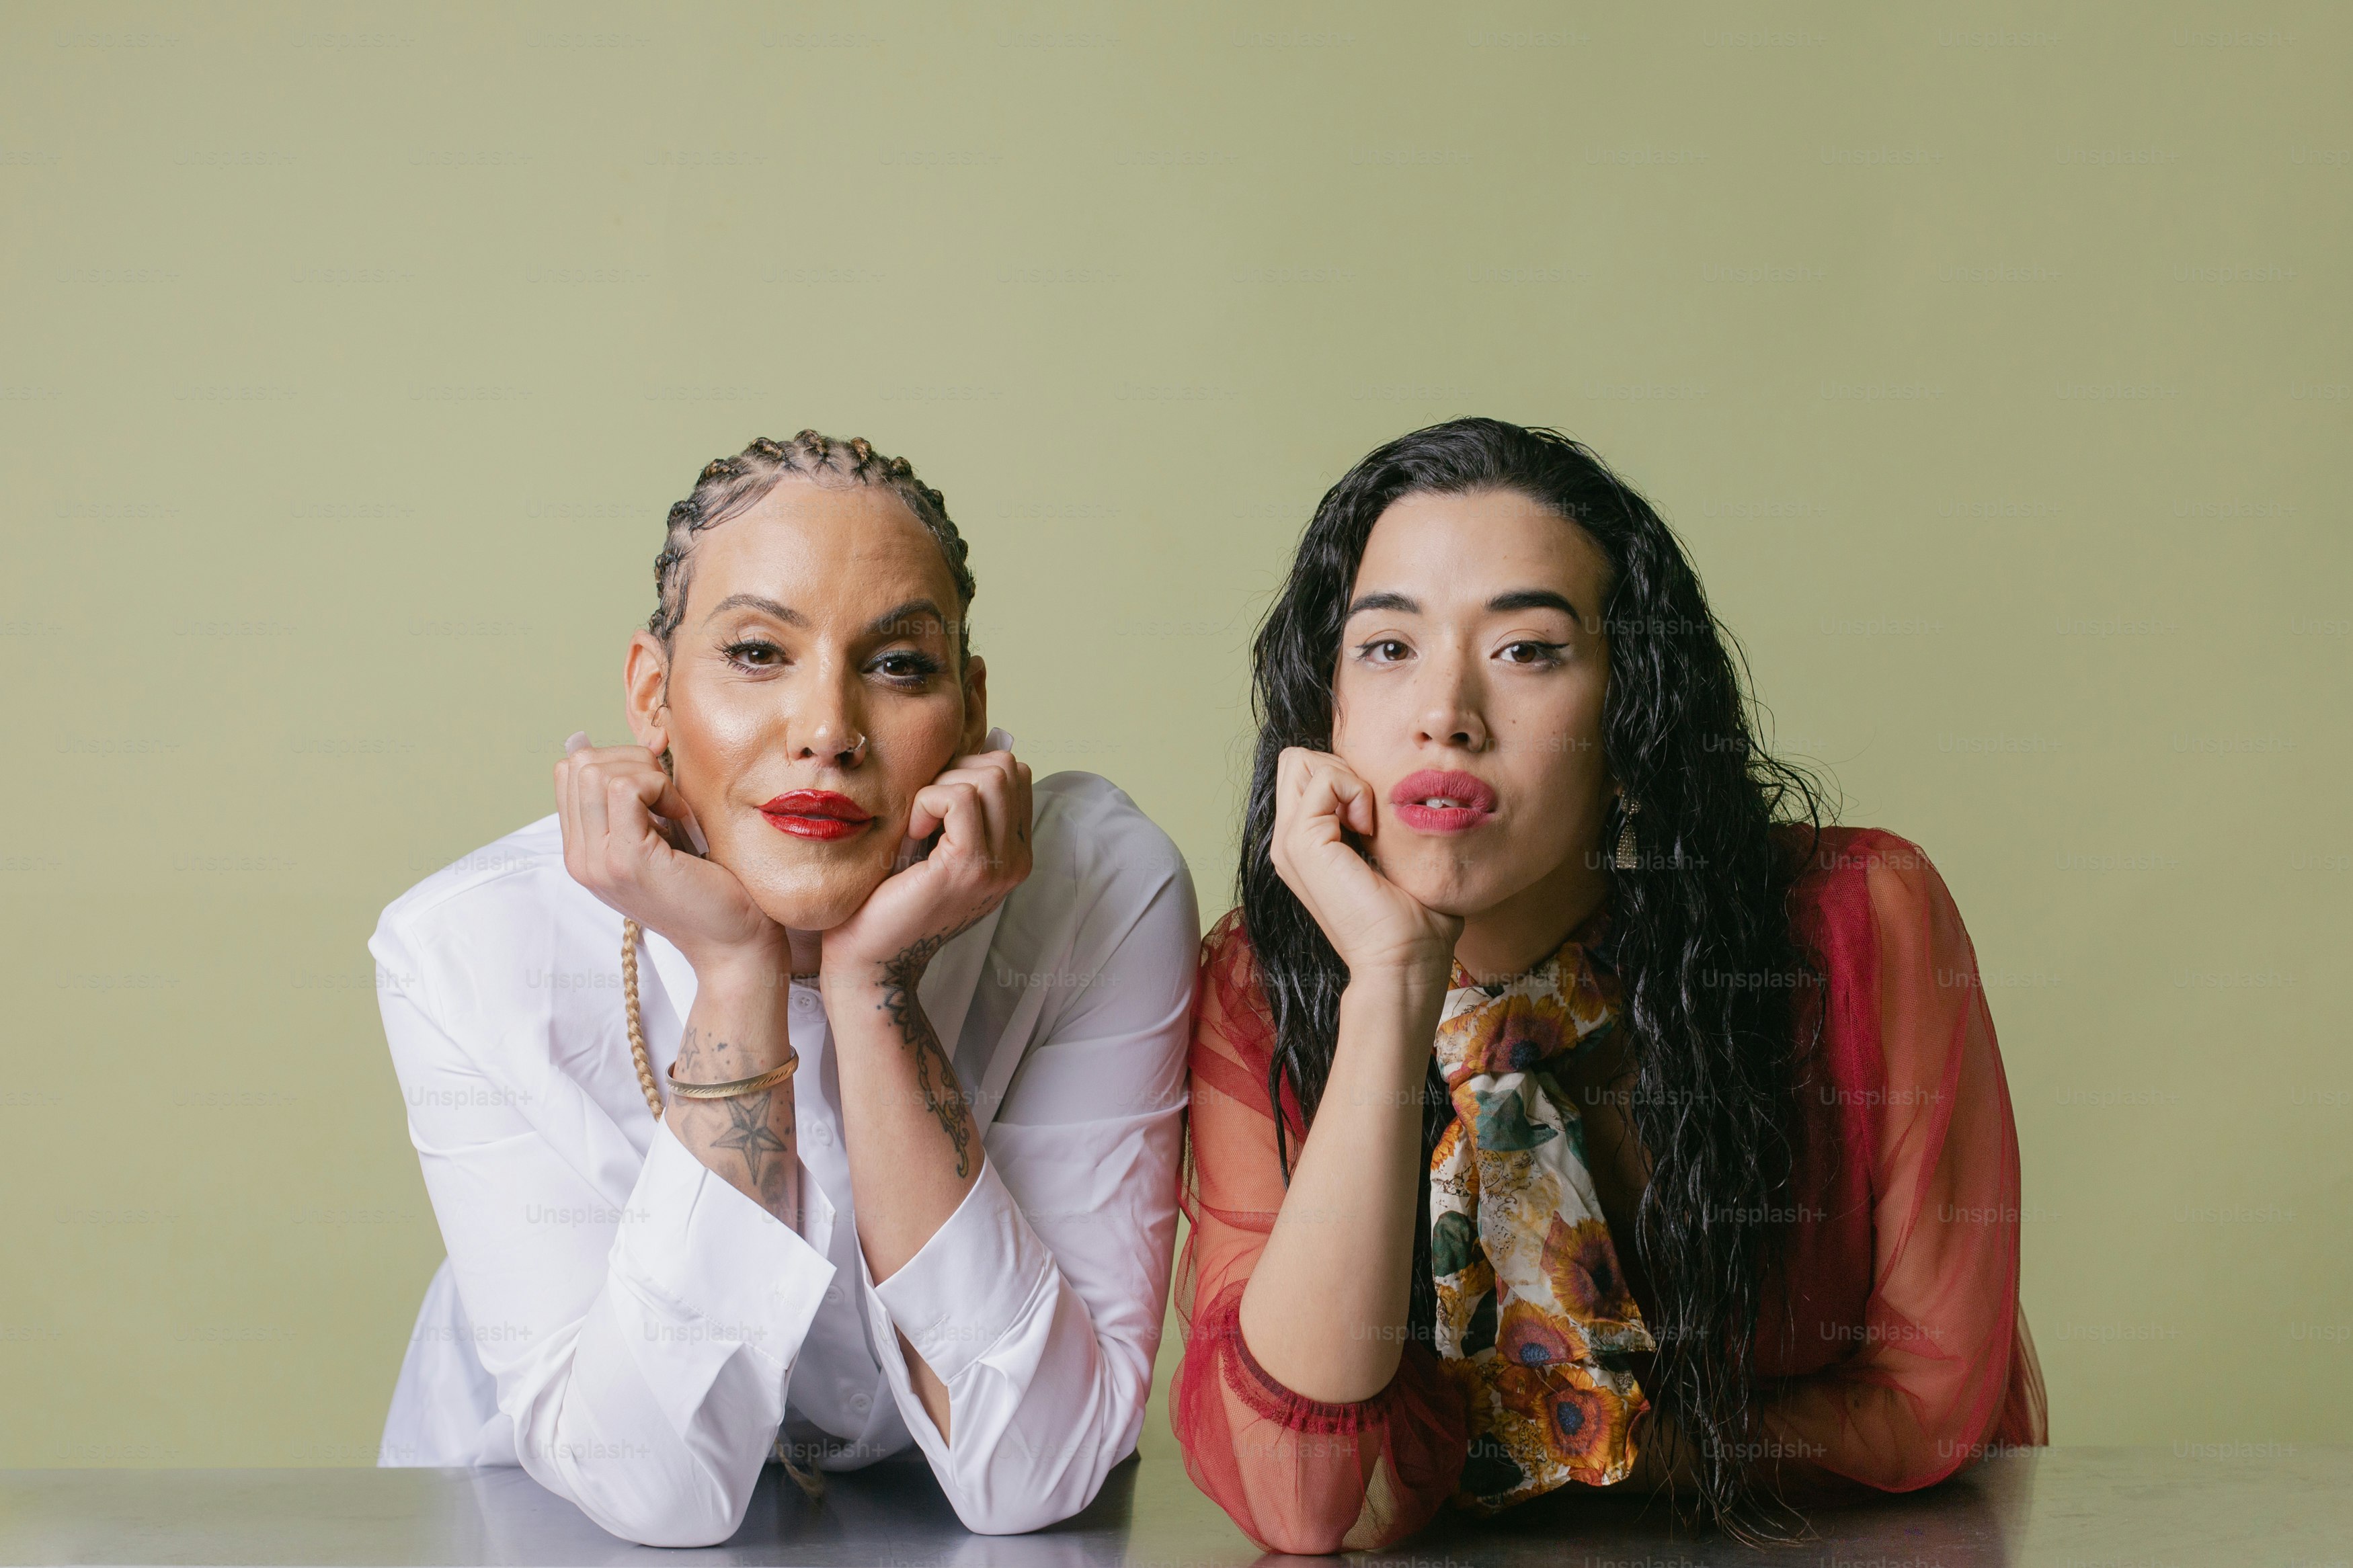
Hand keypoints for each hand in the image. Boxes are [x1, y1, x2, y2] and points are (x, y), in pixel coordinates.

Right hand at [554, 738, 782, 981]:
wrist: (736, 943)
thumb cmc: (712, 885)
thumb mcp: (664, 834)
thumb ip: (642, 797)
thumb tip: (652, 735)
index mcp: (584, 851)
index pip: (570, 772)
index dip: (617, 758)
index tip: (660, 778)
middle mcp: (581, 859)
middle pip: (577, 764)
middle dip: (630, 760)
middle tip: (670, 794)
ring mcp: (598, 862)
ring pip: (595, 770)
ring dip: (647, 775)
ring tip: (677, 810)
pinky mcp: (628, 860)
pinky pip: (626, 788)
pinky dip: (661, 789)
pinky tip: (684, 818)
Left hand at [820, 746, 1033, 993]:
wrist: (869, 957)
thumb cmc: (889, 898)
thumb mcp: (935, 845)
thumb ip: (959, 809)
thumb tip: (961, 751)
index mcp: (1014, 853)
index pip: (1014, 774)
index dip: (968, 770)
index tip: (932, 804)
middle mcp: (1017, 860)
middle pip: (1007, 767)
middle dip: (957, 771)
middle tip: (922, 810)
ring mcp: (1000, 866)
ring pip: (990, 776)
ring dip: (941, 786)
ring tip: (916, 824)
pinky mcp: (970, 867)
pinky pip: (959, 797)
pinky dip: (927, 801)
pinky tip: (911, 833)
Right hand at [1270, 746, 1461, 984]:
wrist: (1403, 963)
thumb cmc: (1415, 923)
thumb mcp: (1394, 860)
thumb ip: (1385, 825)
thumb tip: (1410, 794)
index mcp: (1306, 846)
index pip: (1306, 773)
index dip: (1344, 776)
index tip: (1376, 818)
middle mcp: (1289, 842)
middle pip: (1295, 761)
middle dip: (1339, 767)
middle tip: (1370, 812)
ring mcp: (1289, 843)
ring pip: (1301, 761)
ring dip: (1347, 779)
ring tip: (1369, 823)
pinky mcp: (1301, 843)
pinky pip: (1322, 779)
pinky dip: (1354, 791)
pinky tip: (1370, 830)